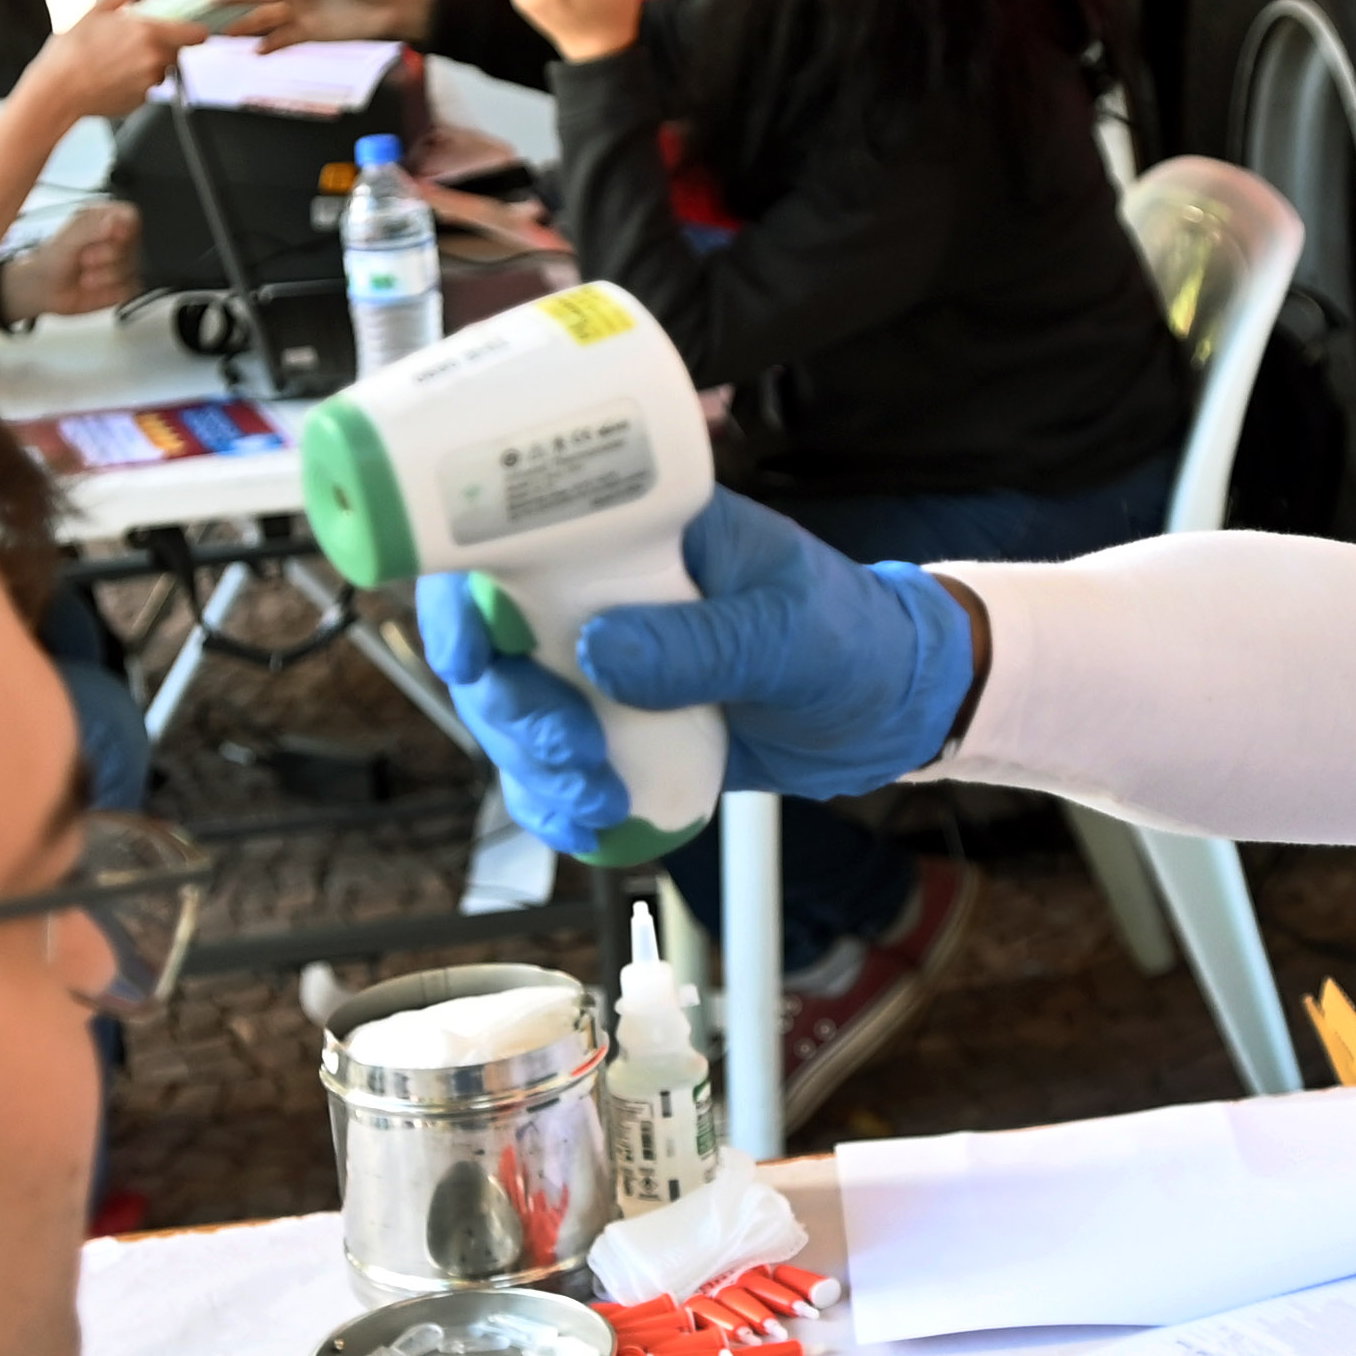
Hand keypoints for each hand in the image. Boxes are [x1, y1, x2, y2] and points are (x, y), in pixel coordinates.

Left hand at [13, 200, 138, 316]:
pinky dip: (112, 291)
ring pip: (133, 268)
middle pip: (134, 244)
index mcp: (103, 220)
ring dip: (106, 276)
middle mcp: (116, 240)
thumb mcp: (67, 239)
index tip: (114, 236)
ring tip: (86, 277)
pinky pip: (131, 288)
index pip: (130, 216)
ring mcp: (122, 263)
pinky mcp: (124, 284)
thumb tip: (114, 221)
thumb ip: (91, 227)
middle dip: (108, 256)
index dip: (126, 227)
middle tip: (85, 259)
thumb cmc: (52, 260)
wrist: (45, 290)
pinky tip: (95, 288)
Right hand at [24, 0, 197, 124]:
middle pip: (178, 52)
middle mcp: (155, 59)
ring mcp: (150, 83)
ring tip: (116, 61)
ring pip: (162, 71)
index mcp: (149, 33)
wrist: (58, 90)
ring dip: (149, 66)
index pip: (197, 34)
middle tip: (134, 43)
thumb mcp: (96, 12)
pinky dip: (136, 83)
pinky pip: (147, 88)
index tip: (188, 30)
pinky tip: (112, 77)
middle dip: (164, 47)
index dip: (195, 31)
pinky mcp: (141, 101)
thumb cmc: (72, 51)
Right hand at [203, 0, 433, 50]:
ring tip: (216, 37)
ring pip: (262, 20)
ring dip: (240, 27)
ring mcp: (301, 12)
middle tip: (196, 11)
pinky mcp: (311, 32)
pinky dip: (267, 46)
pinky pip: (282, 39)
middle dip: (224, 2)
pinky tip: (251, 54)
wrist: (401, 5)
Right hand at [413, 488, 975, 853]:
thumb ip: (704, 642)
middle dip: (511, 709)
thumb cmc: (853, 636)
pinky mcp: (618, 729)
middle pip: (495, 643)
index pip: (515, 538)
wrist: (891, 707)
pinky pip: (552, 766)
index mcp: (635, 531)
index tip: (469, 653)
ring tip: (596, 800)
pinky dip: (553, 803)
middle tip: (569, 751)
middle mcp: (601, 592)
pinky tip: (589, 824)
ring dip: (531, 765)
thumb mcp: (791, 631)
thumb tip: (598, 653)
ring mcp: (603, 665)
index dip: (463, 591)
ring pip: (514, 714)